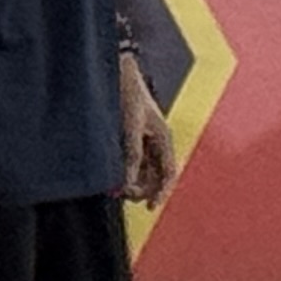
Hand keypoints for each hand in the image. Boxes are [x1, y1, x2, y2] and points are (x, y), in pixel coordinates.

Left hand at [119, 55, 176, 206]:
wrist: (117, 72)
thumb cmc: (127, 95)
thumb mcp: (131, 126)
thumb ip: (131, 154)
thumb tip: (127, 181)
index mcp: (164, 138)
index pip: (169, 173)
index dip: (161, 192)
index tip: (149, 208)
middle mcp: (156, 142)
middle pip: (156, 176)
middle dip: (142, 188)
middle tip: (121, 193)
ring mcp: (144, 140)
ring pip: (143, 171)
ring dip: (131, 181)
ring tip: (113, 186)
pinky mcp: (130, 137)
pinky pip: (132, 162)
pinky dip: (123, 171)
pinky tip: (111, 175)